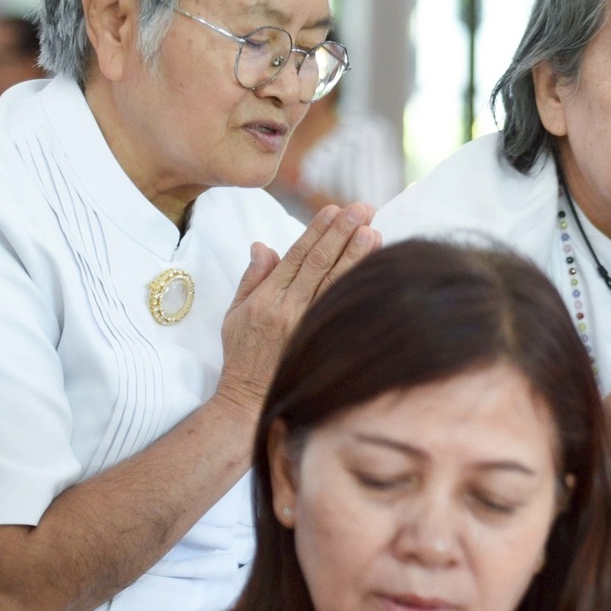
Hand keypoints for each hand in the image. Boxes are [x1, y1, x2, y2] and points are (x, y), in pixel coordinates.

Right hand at [218, 203, 377, 415]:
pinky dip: (357, 291)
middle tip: (363, 209)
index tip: (335, 210)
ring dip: (355, 257)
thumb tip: (264, 244)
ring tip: (373, 232)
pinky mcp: (320, 344)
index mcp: (267, 299)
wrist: (249, 402)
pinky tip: (375, 273)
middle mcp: (288, 310)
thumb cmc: (242, 355)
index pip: (297, 257)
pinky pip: (341, 312)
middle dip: (342, 234)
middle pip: (320, 265)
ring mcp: (306, 328)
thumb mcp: (234, 314)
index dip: (317, 231)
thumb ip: (252, 277)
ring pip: (334, 286)